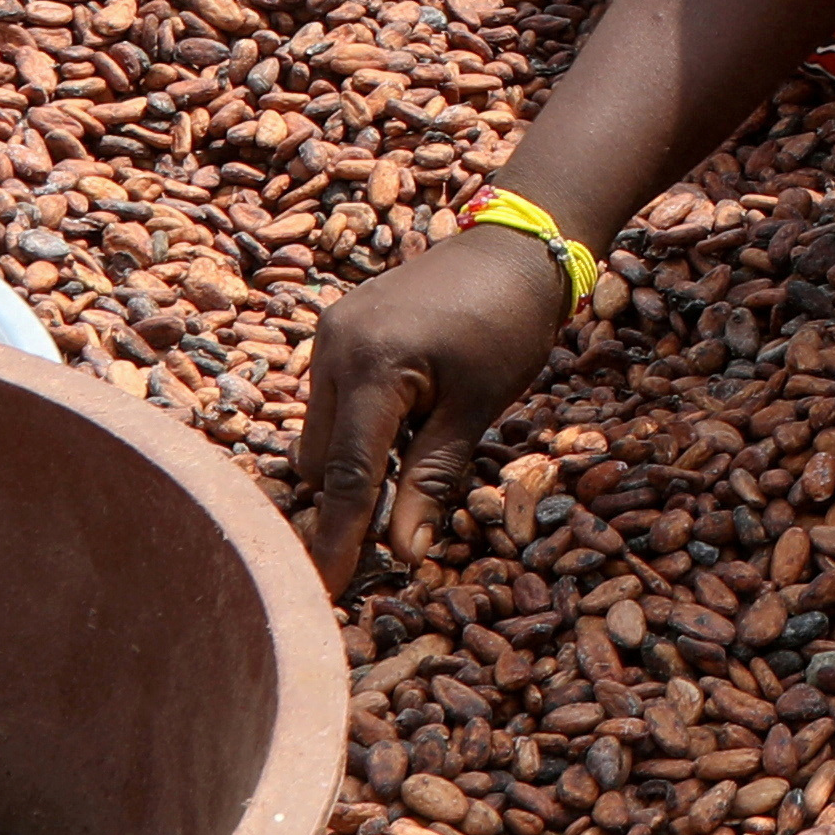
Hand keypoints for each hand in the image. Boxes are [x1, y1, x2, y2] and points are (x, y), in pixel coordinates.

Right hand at [289, 222, 577, 592]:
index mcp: (369, 366)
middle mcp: (332, 348)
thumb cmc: (509, 323)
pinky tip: (408, 426)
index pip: (344, 474)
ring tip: (419, 454)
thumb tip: (405, 553)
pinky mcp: (338, 330)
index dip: (336, 538)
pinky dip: (358, 430)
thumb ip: (432, 480)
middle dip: (347, 500)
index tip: (327, 589)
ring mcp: (330, 335)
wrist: (516, 244)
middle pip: (318, 460)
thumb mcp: (477, 409)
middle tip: (397, 528)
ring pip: (319, 433)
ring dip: (354, 463)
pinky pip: (331, 401)